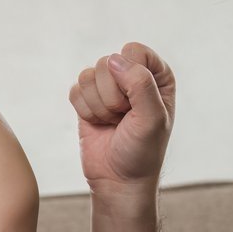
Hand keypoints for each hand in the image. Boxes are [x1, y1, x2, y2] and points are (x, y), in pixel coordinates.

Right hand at [69, 43, 175, 194]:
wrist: (119, 180)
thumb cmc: (142, 151)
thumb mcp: (152, 119)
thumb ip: (141, 84)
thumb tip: (114, 60)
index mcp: (157, 75)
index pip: (134, 51)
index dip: (129, 76)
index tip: (136, 103)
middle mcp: (132, 76)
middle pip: (107, 62)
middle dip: (112, 96)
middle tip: (123, 118)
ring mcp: (108, 87)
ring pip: (88, 75)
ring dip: (98, 106)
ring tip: (113, 123)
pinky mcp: (87, 99)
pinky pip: (75, 90)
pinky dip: (85, 111)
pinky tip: (99, 124)